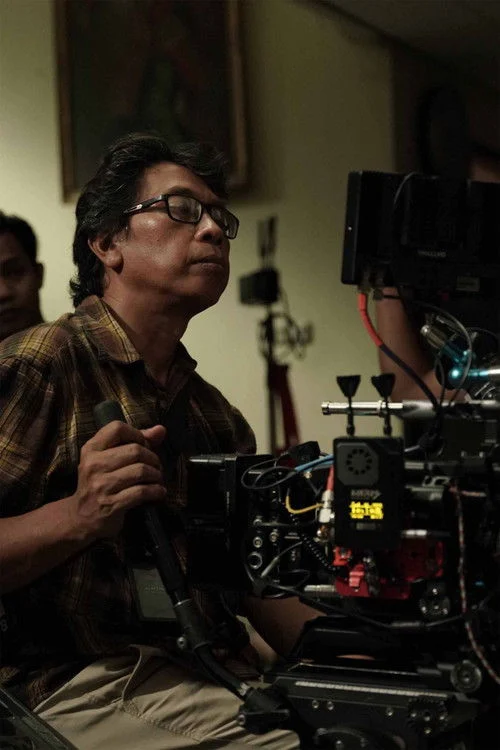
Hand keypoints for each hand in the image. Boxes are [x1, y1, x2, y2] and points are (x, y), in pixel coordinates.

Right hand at [69, 421, 166, 539]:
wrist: (80, 519)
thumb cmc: (100, 484)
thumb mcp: (108, 460)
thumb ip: (134, 442)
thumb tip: (161, 430)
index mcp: (91, 449)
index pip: (117, 429)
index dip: (137, 434)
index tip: (144, 446)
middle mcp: (93, 465)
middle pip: (135, 450)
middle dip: (153, 458)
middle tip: (156, 467)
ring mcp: (101, 485)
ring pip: (141, 471)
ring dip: (156, 475)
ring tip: (157, 479)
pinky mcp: (111, 505)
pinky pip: (142, 492)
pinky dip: (156, 491)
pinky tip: (158, 492)